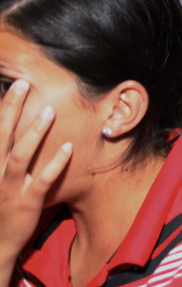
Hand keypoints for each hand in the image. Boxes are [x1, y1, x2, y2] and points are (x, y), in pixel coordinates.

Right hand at [0, 80, 71, 264]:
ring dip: (35, 132)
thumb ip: (7, 151)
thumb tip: (18, 129)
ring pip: (20, 155)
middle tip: (23, 83)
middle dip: (11, 108)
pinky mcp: (28, 201)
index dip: (0, 107)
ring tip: (49, 111)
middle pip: (1, 134)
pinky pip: (43, 179)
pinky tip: (69, 148)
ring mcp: (10, 186)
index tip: (10, 84)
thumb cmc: (1, 203)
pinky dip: (55, 163)